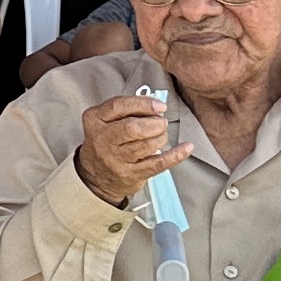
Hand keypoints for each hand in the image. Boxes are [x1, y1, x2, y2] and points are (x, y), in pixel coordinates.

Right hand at [75, 91, 192, 205]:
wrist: (97, 176)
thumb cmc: (106, 142)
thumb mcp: (104, 121)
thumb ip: (124, 110)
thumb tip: (156, 106)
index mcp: (94, 120)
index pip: (118, 106)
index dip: (142, 104)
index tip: (160, 106)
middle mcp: (102, 140)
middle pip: (132, 127)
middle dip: (154, 123)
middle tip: (161, 123)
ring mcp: (116, 159)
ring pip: (146, 145)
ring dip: (161, 137)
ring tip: (162, 134)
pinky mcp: (131, 174)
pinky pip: (158, 163)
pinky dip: (176, 154)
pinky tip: (186, 147)